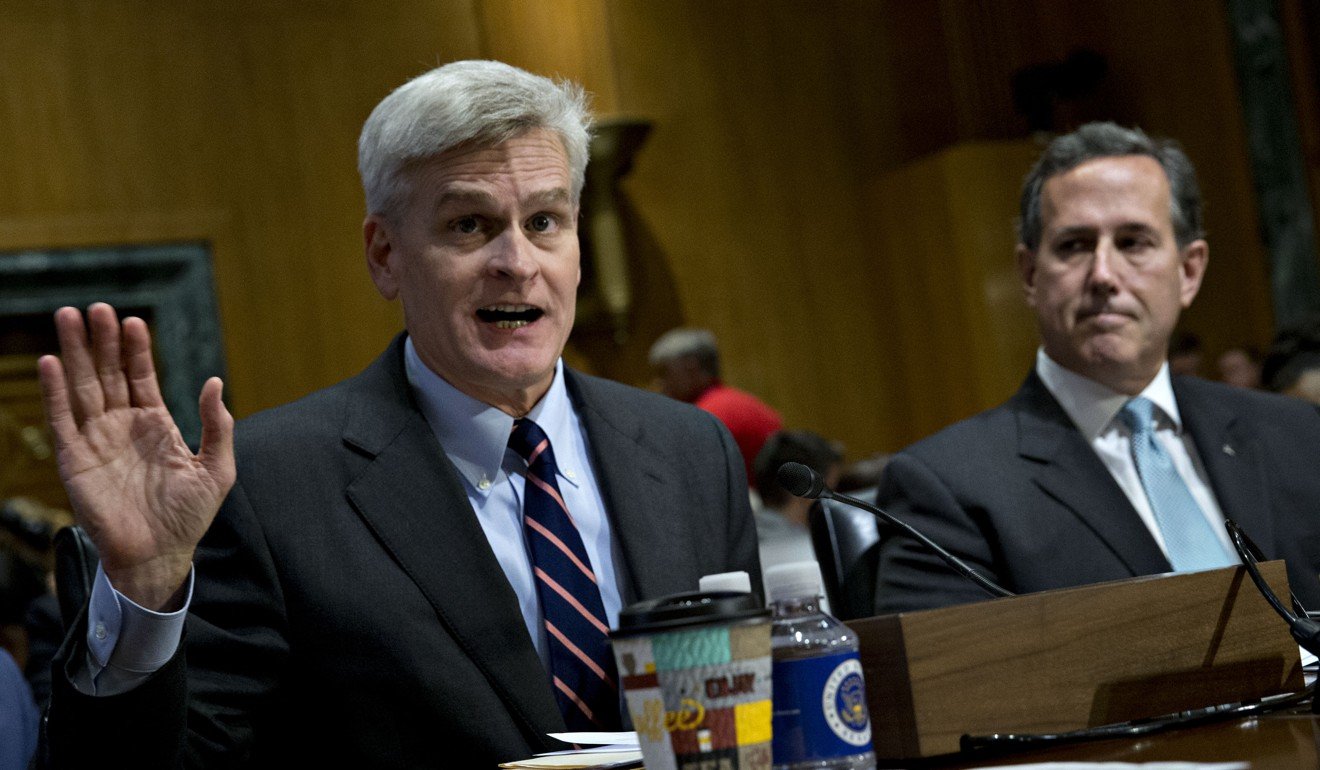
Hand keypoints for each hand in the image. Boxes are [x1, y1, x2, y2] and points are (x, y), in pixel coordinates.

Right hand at [38, 303, 234, 610]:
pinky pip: (62, 419)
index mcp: (156, 425)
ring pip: (82, 387)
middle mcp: (123, 426)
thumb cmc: (189, 517)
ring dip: (75, 353)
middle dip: (101, 341)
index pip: (142, 376)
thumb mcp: (217, 468)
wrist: (160, 556)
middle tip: (96, 308)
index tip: (133, 321)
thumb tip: (214, 381)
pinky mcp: (75, 460)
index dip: (136, 349)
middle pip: (108, 373)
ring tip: (70, 317)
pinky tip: (50, 362)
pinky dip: (54, 391)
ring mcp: (97, 440)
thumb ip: (217, 425)